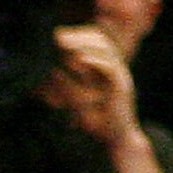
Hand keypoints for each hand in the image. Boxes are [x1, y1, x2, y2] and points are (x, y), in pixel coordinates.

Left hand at [41, 25, 141, 153]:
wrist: (117, 139)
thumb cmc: (98, 122)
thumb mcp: (79, 100)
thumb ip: (68, 86)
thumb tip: (50, 72)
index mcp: (107, 68)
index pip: (97, 42)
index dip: (79, 35)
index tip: (58, 34)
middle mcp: (116, 68)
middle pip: (101, 41)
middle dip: (79, 35)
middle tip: (57, 35)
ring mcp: (121, 76)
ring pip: (105, 50)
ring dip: (84, 43)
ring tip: (64, 42)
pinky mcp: (121, 87)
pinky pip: (109, 68)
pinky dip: (94, 61)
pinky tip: (78, 59)